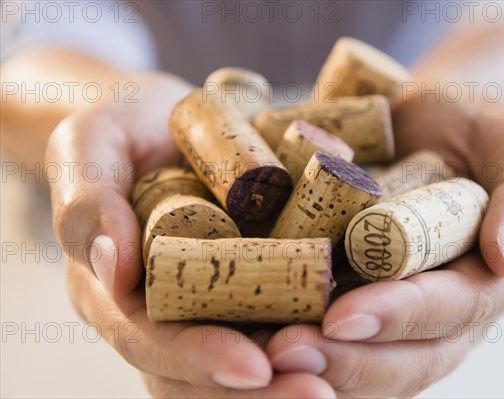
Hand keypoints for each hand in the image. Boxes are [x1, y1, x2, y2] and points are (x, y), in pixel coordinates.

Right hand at [47, 72, 334, 397]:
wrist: (159, 120)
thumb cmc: (118, 130)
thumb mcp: (87, 147)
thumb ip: (88, 200)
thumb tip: (118, 267)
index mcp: (118, 291)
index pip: (154, 341)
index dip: (201, 360)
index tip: (257, 367)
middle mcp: (166, 309)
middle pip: (206, 373)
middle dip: (262, 390)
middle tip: (319, 392)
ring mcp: (210, 300)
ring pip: (249, 356)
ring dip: (295, 373)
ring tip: (347, 376)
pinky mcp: (250, 280)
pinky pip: (279, 319)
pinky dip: (317, 338)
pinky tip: (358, 339)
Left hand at [266, 94, 503, 396]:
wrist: (419, 122)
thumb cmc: (467, 124)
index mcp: (489, 277)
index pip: (450, 311)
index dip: (399, 318)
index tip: (342, 318)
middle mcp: (444, 310)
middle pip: (403, 357)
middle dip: (346, 359)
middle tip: (284, 351)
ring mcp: (398, 311)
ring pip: (365, 361)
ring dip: (314, 365)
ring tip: (259, 354)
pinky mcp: (356, 300)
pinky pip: (330, 337)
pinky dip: (293, 342)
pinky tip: (248, 340)